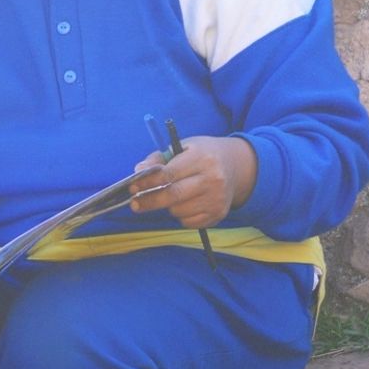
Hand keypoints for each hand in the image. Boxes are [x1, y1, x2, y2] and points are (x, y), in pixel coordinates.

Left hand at [129, 135, 256, 228]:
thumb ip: (158, 159)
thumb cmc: (202, 154)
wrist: (236, 166)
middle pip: (173, 196)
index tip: (132, 187)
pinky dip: (181, 215)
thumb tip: (138, 170)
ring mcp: (217, 198)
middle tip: (135, 204)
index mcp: (202, 158)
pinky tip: (186, 203)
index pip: (168, 174)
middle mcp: (213, 179)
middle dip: (150, 201)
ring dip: (168, 206)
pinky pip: (188, 222)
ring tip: (173, 195)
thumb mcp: (182, 147)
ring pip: (179, 211)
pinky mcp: (218, 214)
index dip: (147, 182)